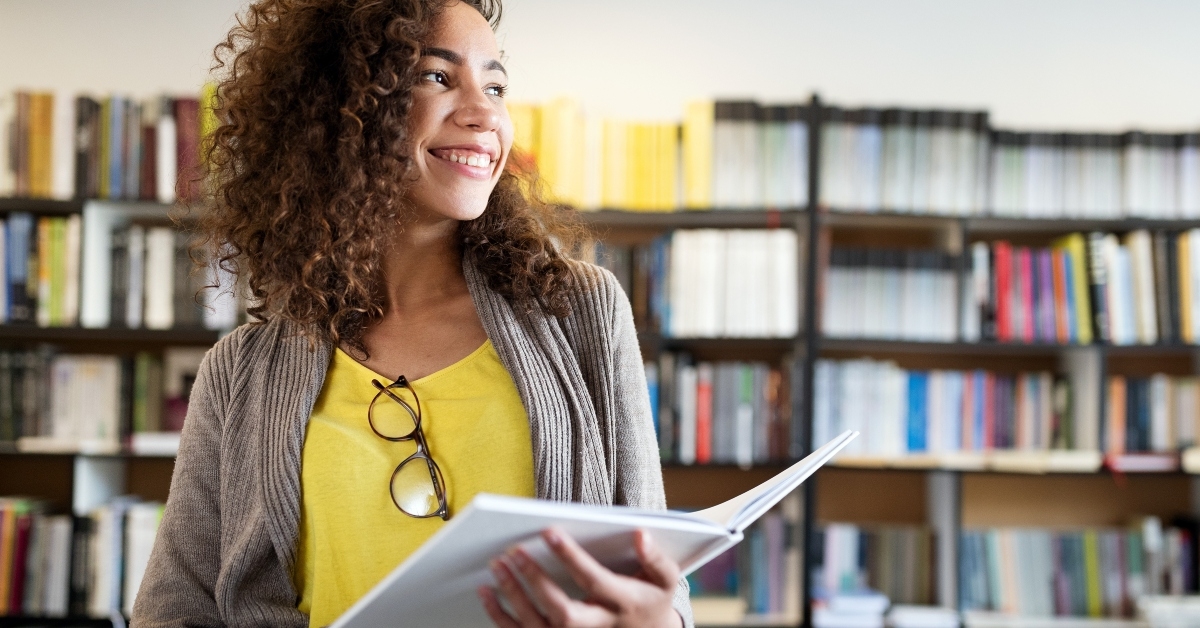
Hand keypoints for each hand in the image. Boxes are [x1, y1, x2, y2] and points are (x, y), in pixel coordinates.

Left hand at [477, 527, 683, 627]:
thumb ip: (655, 558)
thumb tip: (640, 534)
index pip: (594, 580)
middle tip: (513, 551)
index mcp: (624, 605)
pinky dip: (501, 616)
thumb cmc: (652, 601)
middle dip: (536, 582)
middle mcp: (599, 627)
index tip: (548, 531)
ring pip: (539, 627)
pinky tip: (487, 592)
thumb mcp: (665, 580)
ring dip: (513, 597)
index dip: (571, 557)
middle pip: (563, 612)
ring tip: (496, 565)